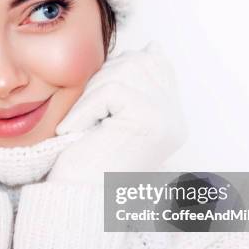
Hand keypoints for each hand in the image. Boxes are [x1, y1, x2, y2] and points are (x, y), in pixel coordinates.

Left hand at [49, 41, 187, 184]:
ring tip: (80, 124)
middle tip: (85, 115)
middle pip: (139, 61)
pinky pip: (112, 91)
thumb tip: (154, 45)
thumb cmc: (84, 162)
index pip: (156, 63)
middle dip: (102, 78)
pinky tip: (73, 130)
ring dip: (91, 94)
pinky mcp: (150, 122)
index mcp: (170, 118)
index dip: (119, 69)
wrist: (74, 203)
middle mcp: (174, 120)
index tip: (98, 98)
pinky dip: (85, 108)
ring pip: (125, 71)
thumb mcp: (112, 115)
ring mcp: (166, 121)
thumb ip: (133, 84)